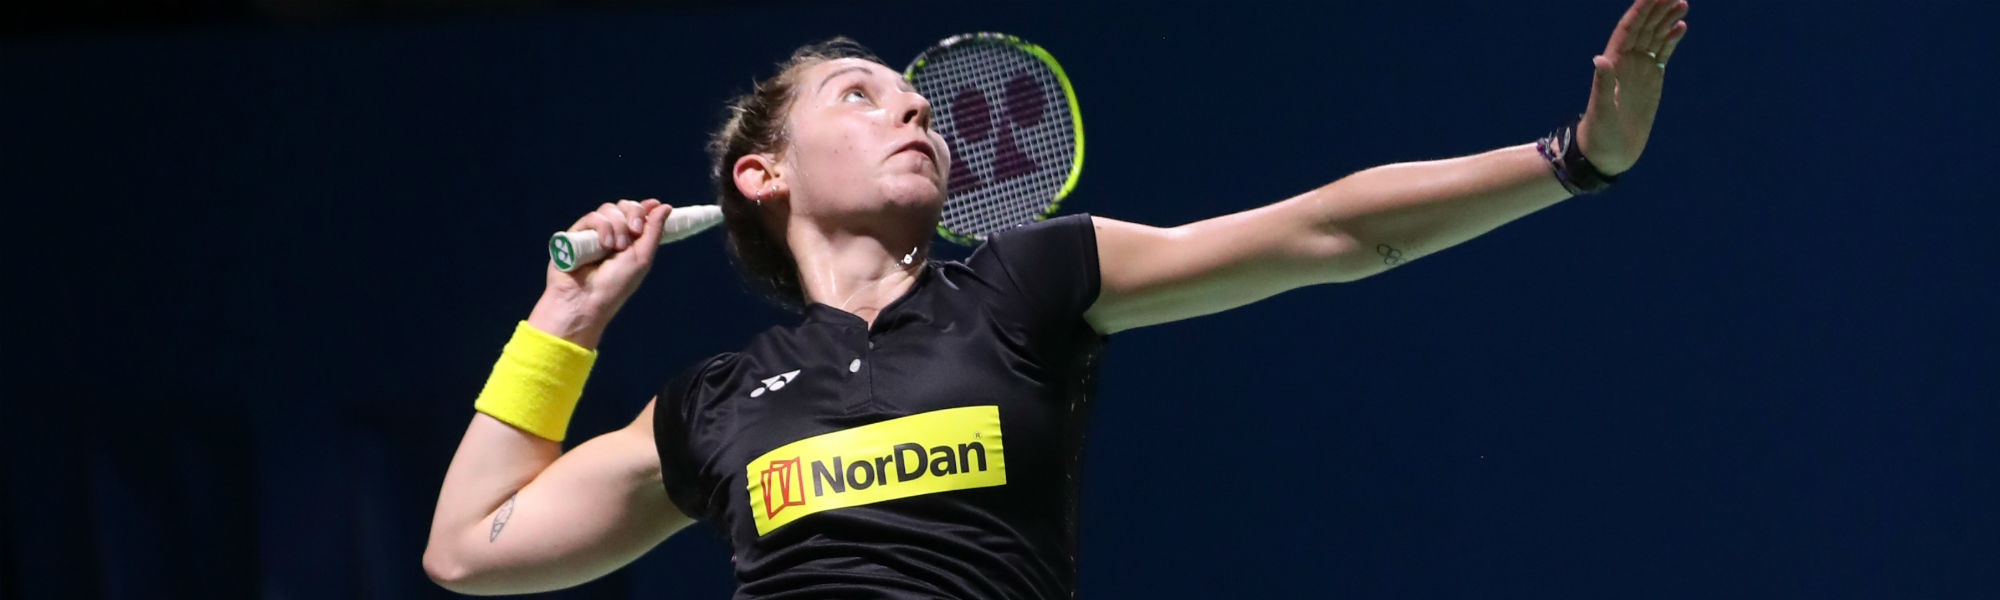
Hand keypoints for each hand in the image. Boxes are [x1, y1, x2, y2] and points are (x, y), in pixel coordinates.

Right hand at [530, 199, 672, 344]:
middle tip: (635, 231)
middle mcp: (613, 235)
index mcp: (630, 241)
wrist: (585, 299)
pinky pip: (592, 217)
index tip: (654, 204)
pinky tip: (604, 244)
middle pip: (625, 206)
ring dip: (618, 225)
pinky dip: (602, 227)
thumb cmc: (615, 285)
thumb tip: (665, 206)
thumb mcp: (642, 258)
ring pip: (609, 209)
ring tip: (616, 247)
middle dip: (634, 214)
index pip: (638, 214)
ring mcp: (593, 234)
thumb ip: (654, 231)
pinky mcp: (576, 233)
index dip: (645, 207)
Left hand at [1579, 0, 1688, 175]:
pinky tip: (1681, 26)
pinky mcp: (1651, 81)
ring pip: (1654, 37)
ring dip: (1666, 19)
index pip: (1627, 29)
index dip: (1639, 10)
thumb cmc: (1598, 135)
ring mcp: (1639, 70)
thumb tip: (1600, 58)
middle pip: (1643, 28)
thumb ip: (1602, 85)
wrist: (1607, 154)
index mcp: (1613, 64)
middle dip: (1656, 8)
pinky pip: (1662, 54)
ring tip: (1681, 3)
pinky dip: (1671, 39)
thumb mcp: (1600, 111)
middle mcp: (1625, 63)